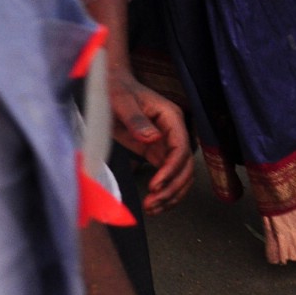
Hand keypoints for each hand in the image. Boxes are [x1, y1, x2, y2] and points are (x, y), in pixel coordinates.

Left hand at [108, 71, 194, 213]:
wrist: (110, 85)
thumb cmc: (116, 88)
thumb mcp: (121, 101)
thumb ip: (136, 119)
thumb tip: (153, 138)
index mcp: (171, 117)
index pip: (181, 148)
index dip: (172, 169)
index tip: (156, 186)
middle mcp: (173, 132)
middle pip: (185, 166)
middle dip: (172, 188)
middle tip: (152, 203)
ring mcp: (166, 144)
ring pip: (180, 175)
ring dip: (171, 194)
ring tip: (153, 209)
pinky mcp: (155, 152)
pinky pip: (167, 175)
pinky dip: (164, 192)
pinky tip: (154, 204)